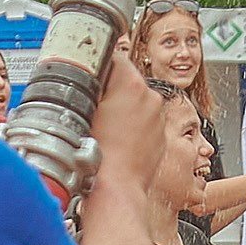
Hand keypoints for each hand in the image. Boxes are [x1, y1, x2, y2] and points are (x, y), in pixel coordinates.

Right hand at [88, 49, 164, 191]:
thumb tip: (90, 73)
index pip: (114, 56)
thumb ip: (92, 85)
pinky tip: (118, 138)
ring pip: (137, 101)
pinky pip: (145, 121)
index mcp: (132, 84)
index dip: (99, 64)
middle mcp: (151, 97)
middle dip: (112, 89)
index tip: (91, 73)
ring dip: (123, 108)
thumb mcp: (84, 110)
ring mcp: (158, 117)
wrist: (116, 188)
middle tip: (95, 104)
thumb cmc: (100, 157)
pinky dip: (134, 126)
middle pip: (128, 79)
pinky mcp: (161, 135)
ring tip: (106, 126)